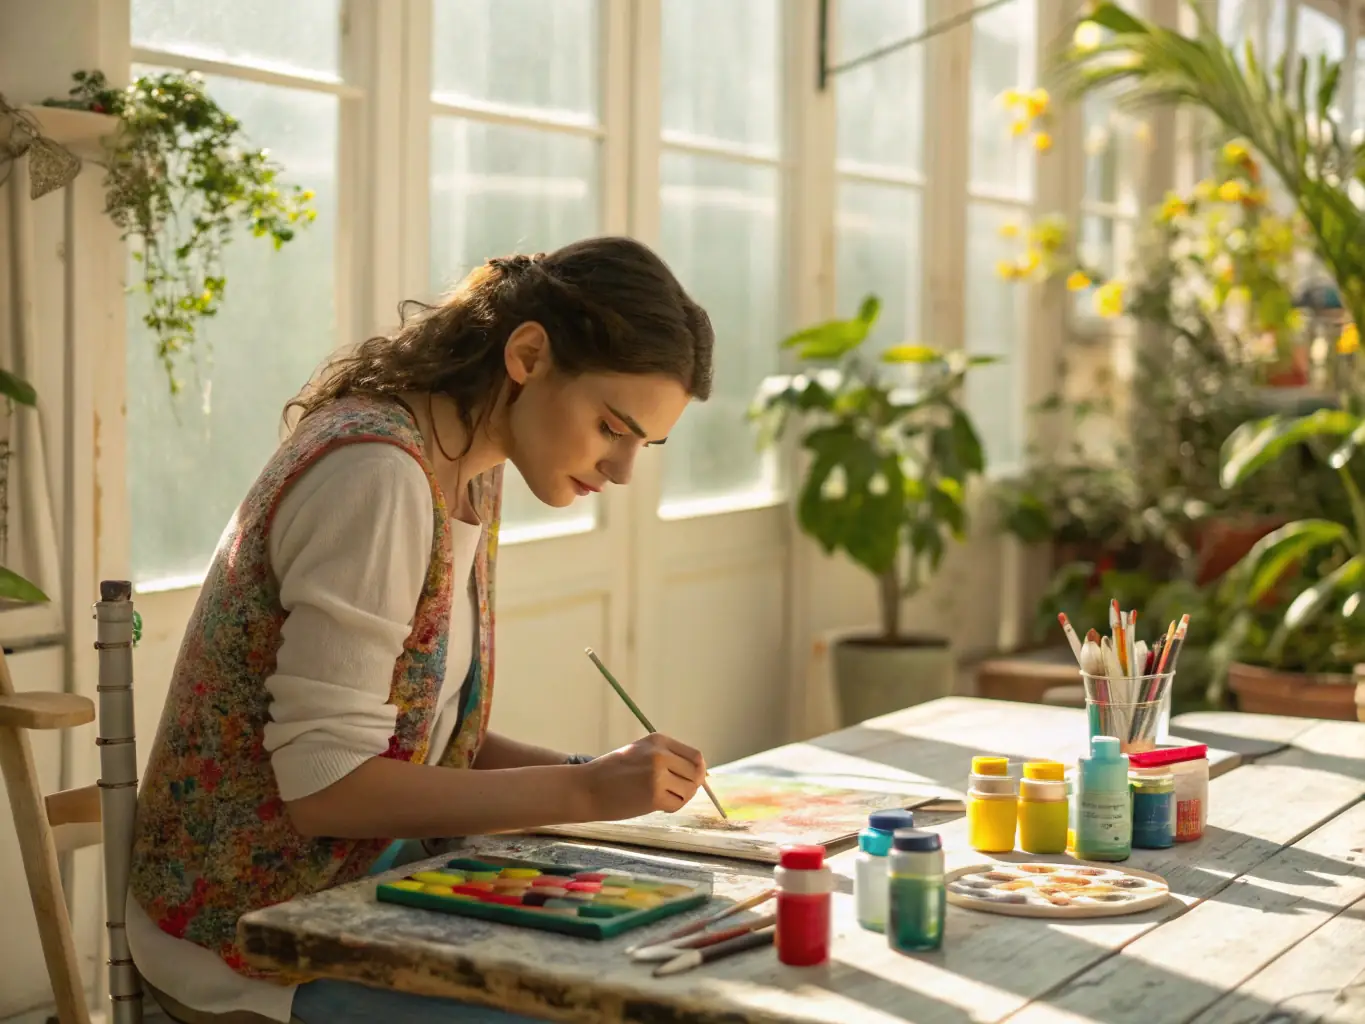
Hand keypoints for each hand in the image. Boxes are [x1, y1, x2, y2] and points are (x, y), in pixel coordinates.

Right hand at [580, 733, 705, 819]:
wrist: (586, 788)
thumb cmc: (611, 773)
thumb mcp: (640, 753)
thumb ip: (666, 758)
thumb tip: (701, 774)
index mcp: (658, 740)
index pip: (695, 756)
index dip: (698, 770)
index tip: (691, 780)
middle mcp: (660, 754)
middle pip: (696, 773)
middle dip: (691, 786)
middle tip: (676, 793)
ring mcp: (658, 774)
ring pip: (688, 790)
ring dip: (679, 798)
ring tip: (662, 798)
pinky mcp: (654, 795)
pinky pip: (676, 804)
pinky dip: (670, 808)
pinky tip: (655, 806)